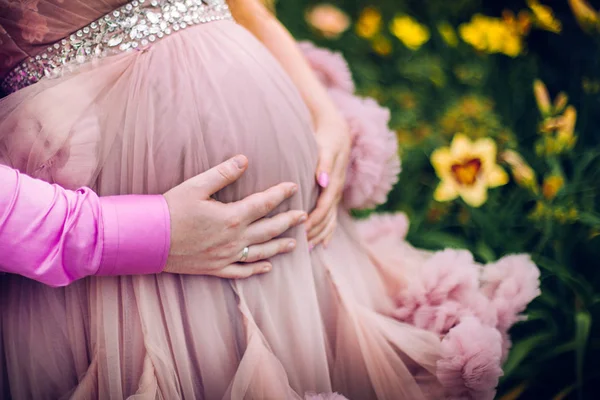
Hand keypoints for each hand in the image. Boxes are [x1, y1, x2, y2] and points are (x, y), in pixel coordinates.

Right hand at [163, 155, 305, 277]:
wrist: (147, 239)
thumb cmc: (170, 209)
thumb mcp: (196, 186)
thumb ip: (222, 173)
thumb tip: (244, 159)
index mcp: (232, 217)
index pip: (264, 203)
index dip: (281, 194)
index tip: (294, 187)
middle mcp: (234, 239)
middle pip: (269, 229)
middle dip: (289, 221)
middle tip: (304, 216)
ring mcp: (225, 256)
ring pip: (261, 253)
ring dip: (279, 247)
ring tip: (294, 243)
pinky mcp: (214, 268)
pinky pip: (241, 272)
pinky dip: (256, 270)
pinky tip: (267, 268)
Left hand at [306, 113, 350, 247]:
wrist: (338, 133)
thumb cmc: (328, 139)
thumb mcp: (326, 148)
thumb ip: (324, 164)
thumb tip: (323, 182)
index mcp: (334, 183)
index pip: (324, 207)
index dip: (313, 220)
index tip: (301, 231)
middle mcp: (336, 192)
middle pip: (327, 218)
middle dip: (314, 233)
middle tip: (300, 246)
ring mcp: (336, 195)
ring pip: (330, 221)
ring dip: (320, 235)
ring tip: (308, 249)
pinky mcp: (333, 195)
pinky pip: (332, 218)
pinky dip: (327, 231)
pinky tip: (321, 245)